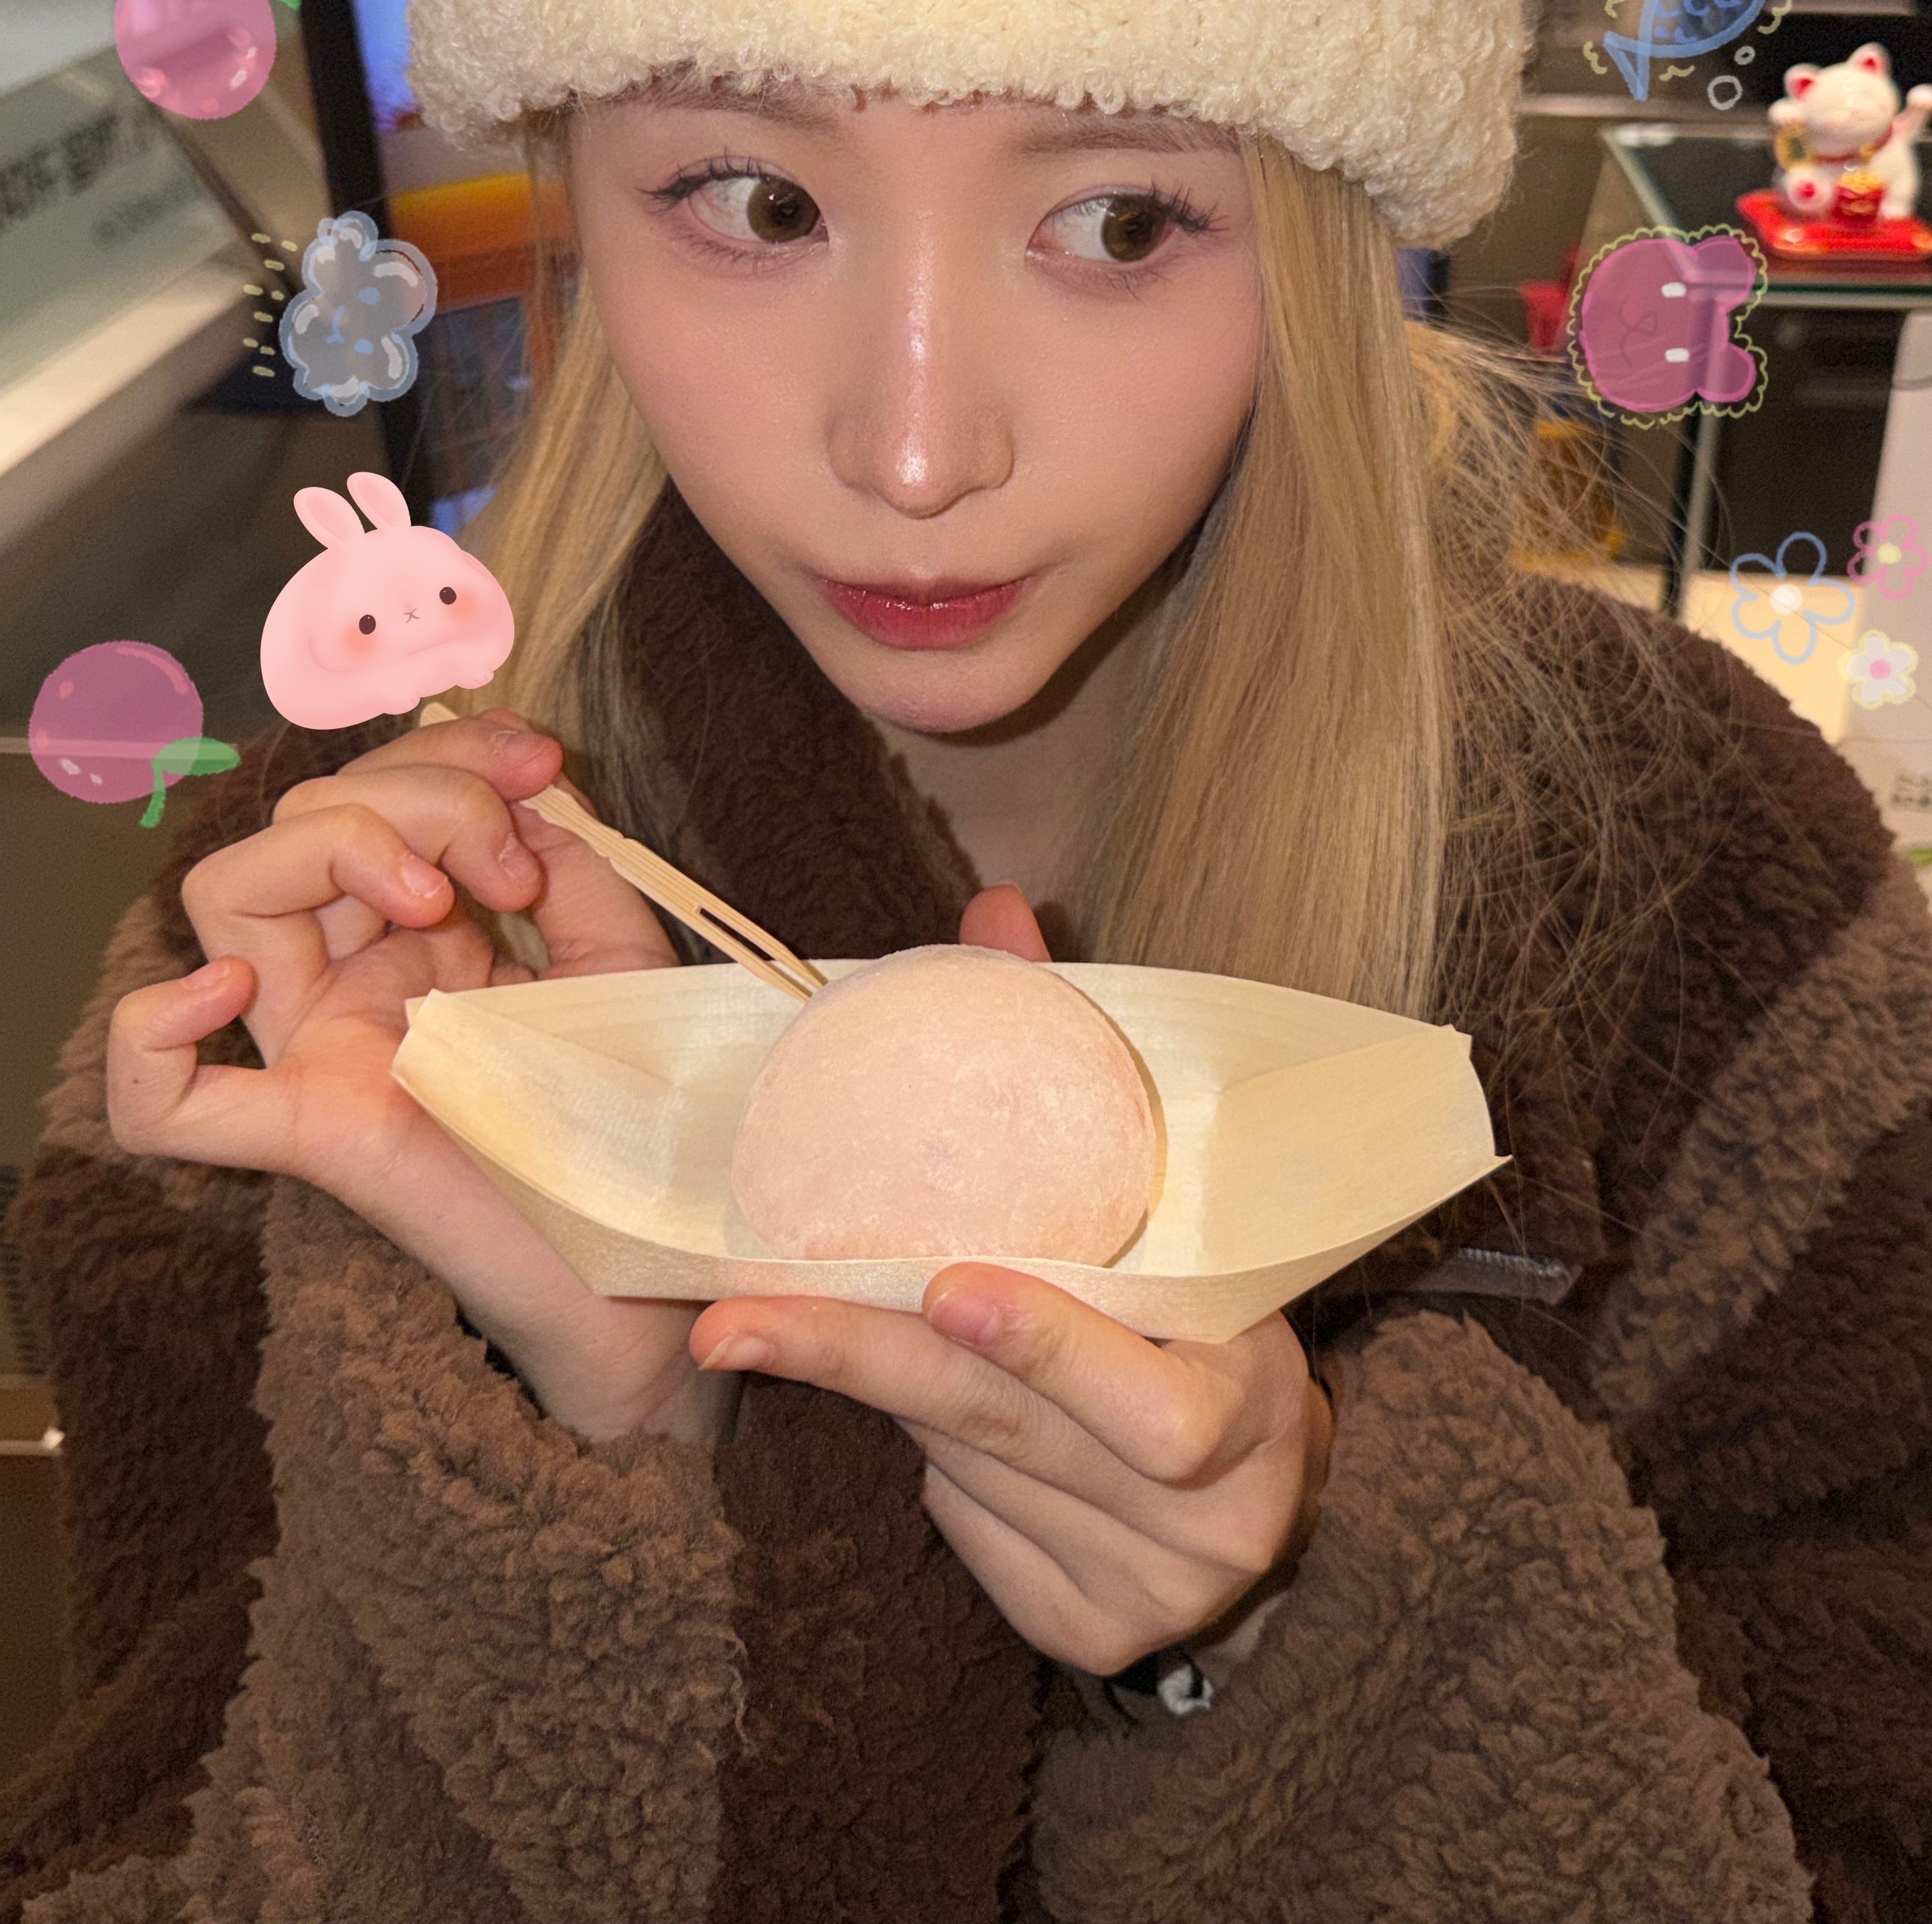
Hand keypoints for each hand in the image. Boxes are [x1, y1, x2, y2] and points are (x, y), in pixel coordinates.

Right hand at [106, 711, 729, 1447]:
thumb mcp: (619, 942)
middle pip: (306, 814)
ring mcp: (321, 1047)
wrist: (659, 1239)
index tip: (547, 766)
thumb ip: (568, 855)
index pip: (377, 784)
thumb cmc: (638, 1099)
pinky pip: (168, 1105)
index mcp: (419, 928)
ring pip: (230, 892)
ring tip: (443, 899)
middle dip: (420, 790)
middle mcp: (354, 974)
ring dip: (339, 844)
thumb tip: (522, 789)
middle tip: (513, 864)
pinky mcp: (314, 1129)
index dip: (451, 747)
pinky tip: (223, 989)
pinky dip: (151, 1039)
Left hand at [686, 886, 1332, 1674]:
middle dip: (867, 1363)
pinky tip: (915, 1418)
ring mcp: (1143, 1588)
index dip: (1049, 1344)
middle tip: (741, 1318)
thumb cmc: (1198, 1305)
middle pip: (1013, 1434)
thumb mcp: (1170, 1205)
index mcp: (1253, 1394)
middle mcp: (1210, 1512)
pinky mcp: (1080, 1632)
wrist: (1257, 1483)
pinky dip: (925, 1468)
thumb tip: (995, 910)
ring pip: (967, 1476)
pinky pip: (965, 1534)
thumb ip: (1077, 1068)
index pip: (1152, 1400)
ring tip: (798, 1324)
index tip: (947, 1286)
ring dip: (888, 1395)